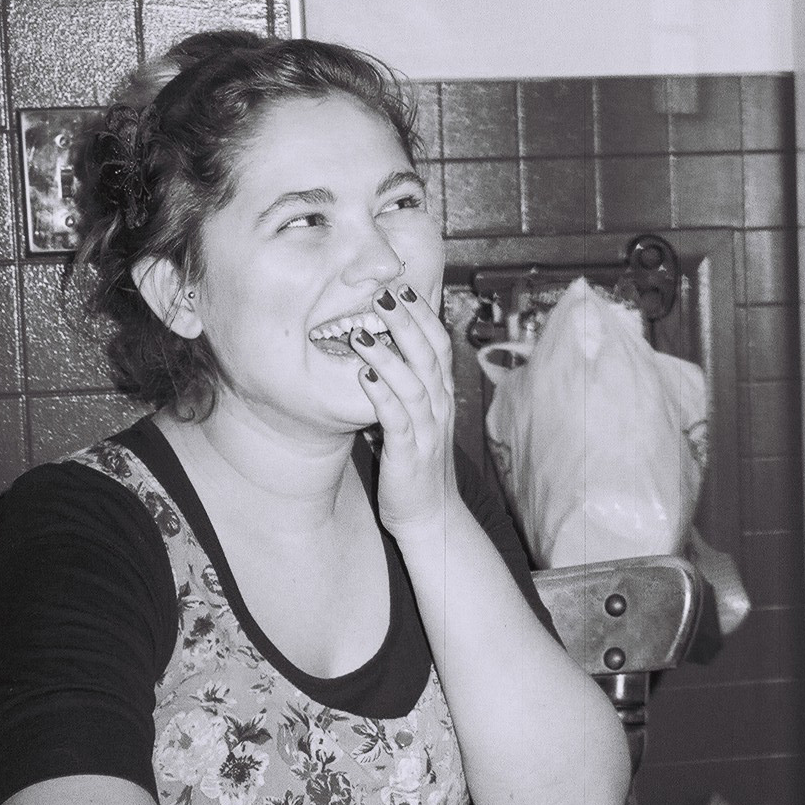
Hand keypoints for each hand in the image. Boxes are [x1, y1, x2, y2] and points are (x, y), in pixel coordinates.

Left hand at [351, 288, 456, 534]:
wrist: (431, 516)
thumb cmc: (417, 465)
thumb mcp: (415, 419)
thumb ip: (402, 389)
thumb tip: (375, 357)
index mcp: (442, 396)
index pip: (438, 345)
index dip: (422, 315)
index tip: (402, 288)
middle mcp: (440, 407)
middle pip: (428, 355)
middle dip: (406, 322)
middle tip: (384, 294)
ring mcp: (427, 429)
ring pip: (413, 383)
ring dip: (388, 355)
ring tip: (362, 332)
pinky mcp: (410, 452)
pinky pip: (397, 418)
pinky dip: (381, 395)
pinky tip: (364, 376)